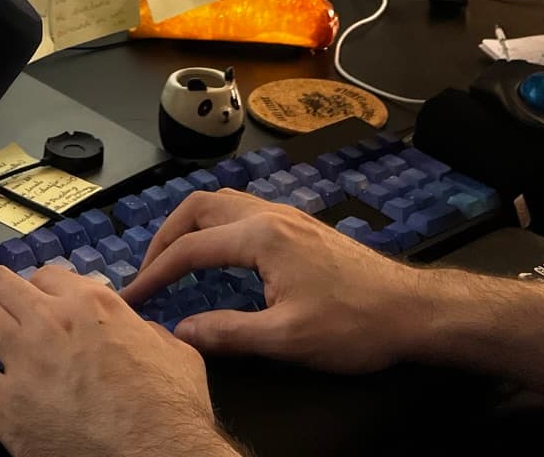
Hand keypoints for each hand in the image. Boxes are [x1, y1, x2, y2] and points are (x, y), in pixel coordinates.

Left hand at [0, 263, 236, 456]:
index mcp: (94, 304)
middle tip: (0, 319)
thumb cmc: (171, 410)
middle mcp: (53, 322)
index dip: (38, 291)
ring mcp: (25, 361)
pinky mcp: (5, 405)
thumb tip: (140, 330)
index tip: (37, 308)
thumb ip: (147, 330)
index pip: (45, 274)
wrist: (158, 455)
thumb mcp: (175, 352)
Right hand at [121, 189, 420, 371]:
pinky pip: (243, 212)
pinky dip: (215, 227)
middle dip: (165, 237)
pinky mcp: (301, 228)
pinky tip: (217, 255)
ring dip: (190, 227)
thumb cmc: (354, 324)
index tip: (132, 297)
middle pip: (199, 208)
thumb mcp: (286, 339)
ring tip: (173, 260)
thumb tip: (180, 330)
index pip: (191, 248)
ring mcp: (288, 217)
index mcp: (261, 236)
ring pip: (222, 204)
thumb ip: (227, 333)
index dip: (154, 273)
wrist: (411, 310)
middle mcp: (271, 215)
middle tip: (147, 272)